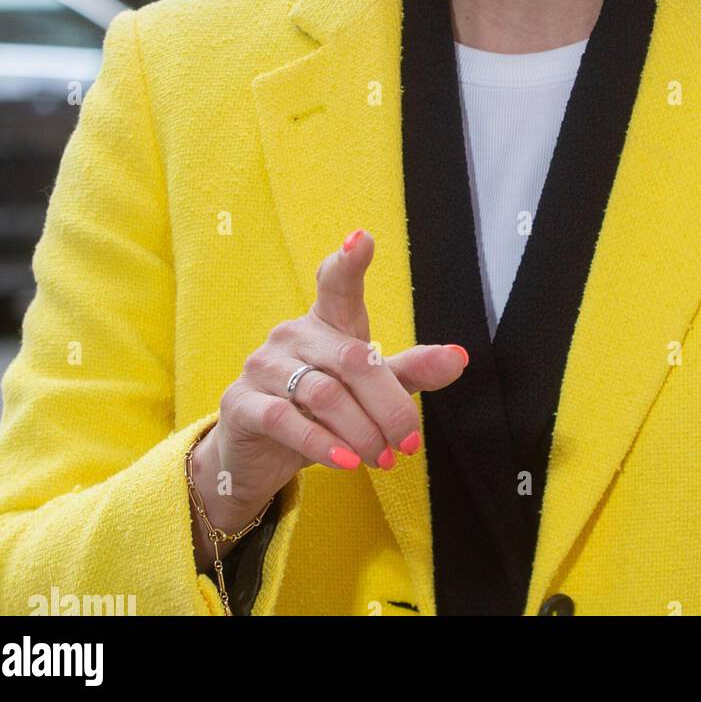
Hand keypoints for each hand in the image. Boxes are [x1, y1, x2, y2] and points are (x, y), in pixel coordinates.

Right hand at [196, 229, 467, 517]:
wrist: (258, 456)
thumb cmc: (322, 412)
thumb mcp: (370, 390)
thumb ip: (411, 372)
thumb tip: (460, 357)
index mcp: (327, 321)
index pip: (336, 282)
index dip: (349, 261)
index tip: (362, 239)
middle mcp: (293, 334)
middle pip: (353, 360)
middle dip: (389, 406)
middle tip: (408, 442)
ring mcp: (263, 365)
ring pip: (324, 394)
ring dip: (362, 433)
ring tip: (382, 459)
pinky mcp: (241, 402)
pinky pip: (285, 419)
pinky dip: (322, 444)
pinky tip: (345, 462)